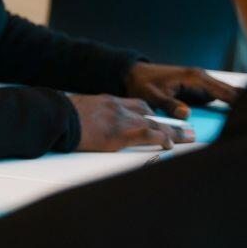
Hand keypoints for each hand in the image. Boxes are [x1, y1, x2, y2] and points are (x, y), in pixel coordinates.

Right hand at [69, 94, 191, 150]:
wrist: (57, 115)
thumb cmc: (60, 115)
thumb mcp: (77, 110)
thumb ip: (89, 116)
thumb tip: (85, 125)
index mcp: (107, 101)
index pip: (135, 103)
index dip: (149, 112)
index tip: (156, 118)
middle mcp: (119, 108)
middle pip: (150, 113)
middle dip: (167, 121)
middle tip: (184, 127)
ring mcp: (121, 120)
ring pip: (156, 124)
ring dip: (174, 132)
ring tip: (189, 137)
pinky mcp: (121, 134)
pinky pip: (149, 135)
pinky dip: (163, 140)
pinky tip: (171, 145)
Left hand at [123, 62, 240, 118]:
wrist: (136, 74)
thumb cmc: (143, 83)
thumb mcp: (151, 95)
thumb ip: (169, 105)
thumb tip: (186, 114)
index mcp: (194, 77)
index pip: (223, 91)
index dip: (238, 101)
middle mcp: (202, 78)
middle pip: (231, 91)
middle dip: (245, 103)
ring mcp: (203, 83)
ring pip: (227, 94)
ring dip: (239, 104)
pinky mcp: (200, 89)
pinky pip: (219, 98)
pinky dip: (228, 105)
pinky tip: (237, 117)